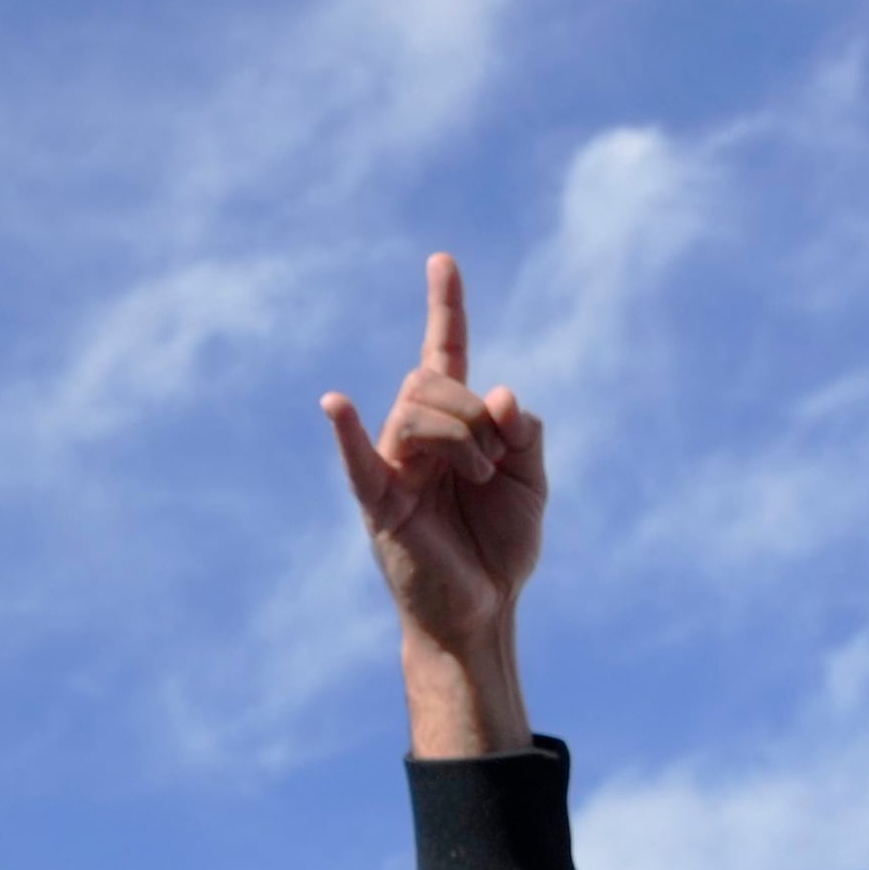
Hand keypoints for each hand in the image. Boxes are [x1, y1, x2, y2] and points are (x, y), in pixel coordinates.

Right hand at [322, 253, 545, 674]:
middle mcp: (417, 437)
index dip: (445, 306)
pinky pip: (359, 459)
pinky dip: (347, 432)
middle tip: (492, 465)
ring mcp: (393, 466)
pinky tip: (336, 404)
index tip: (442, 260)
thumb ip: (525, 431)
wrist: (483, 609)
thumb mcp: (532, 480)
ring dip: (461, 437)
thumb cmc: (502, 547)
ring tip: (477, 481)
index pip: (445, 353)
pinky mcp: (379, 502)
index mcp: (455, 425)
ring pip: (416, 410)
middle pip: (432, 381)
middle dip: (473, 412)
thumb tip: (500, 391)